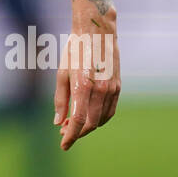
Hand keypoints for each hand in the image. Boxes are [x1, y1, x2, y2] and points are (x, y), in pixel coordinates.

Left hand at [54, 3, 119, 150]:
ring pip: (102, 119)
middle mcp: (101, 90)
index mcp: (83, 86)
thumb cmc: (74, 50)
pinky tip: (89, 117)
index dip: (71, 136)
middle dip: (77, 132)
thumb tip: (59, 123)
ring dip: (89, 127)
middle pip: (91, 124)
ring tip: (74, 125)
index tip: (63, 145)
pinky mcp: (118, 86)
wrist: (96, 31)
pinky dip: (100, 119)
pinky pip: (110, 111)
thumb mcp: (62, 73)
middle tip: (64, 132)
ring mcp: (112, 89)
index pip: (79, 121)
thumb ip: (61, 99)